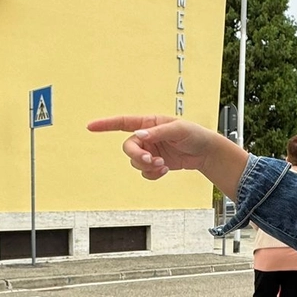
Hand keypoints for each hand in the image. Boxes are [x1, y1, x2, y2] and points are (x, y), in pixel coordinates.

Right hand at [86, 115, 224, 179]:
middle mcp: (146, 137)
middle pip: (128, 147)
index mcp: (149, 123)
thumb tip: (140, 135)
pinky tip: (164, 170)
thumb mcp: (178, 129)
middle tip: (150, 160)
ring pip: (135, 162)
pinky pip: (144, 172)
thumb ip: (157, 132)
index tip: (91, 126)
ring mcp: (150, 151)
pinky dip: (152, 174)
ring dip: (147, 166)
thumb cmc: (194, 135)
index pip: (122, 123)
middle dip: (137, 156)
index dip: (105, 124)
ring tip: (163, 165)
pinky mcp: (155, 164)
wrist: (205, 153)